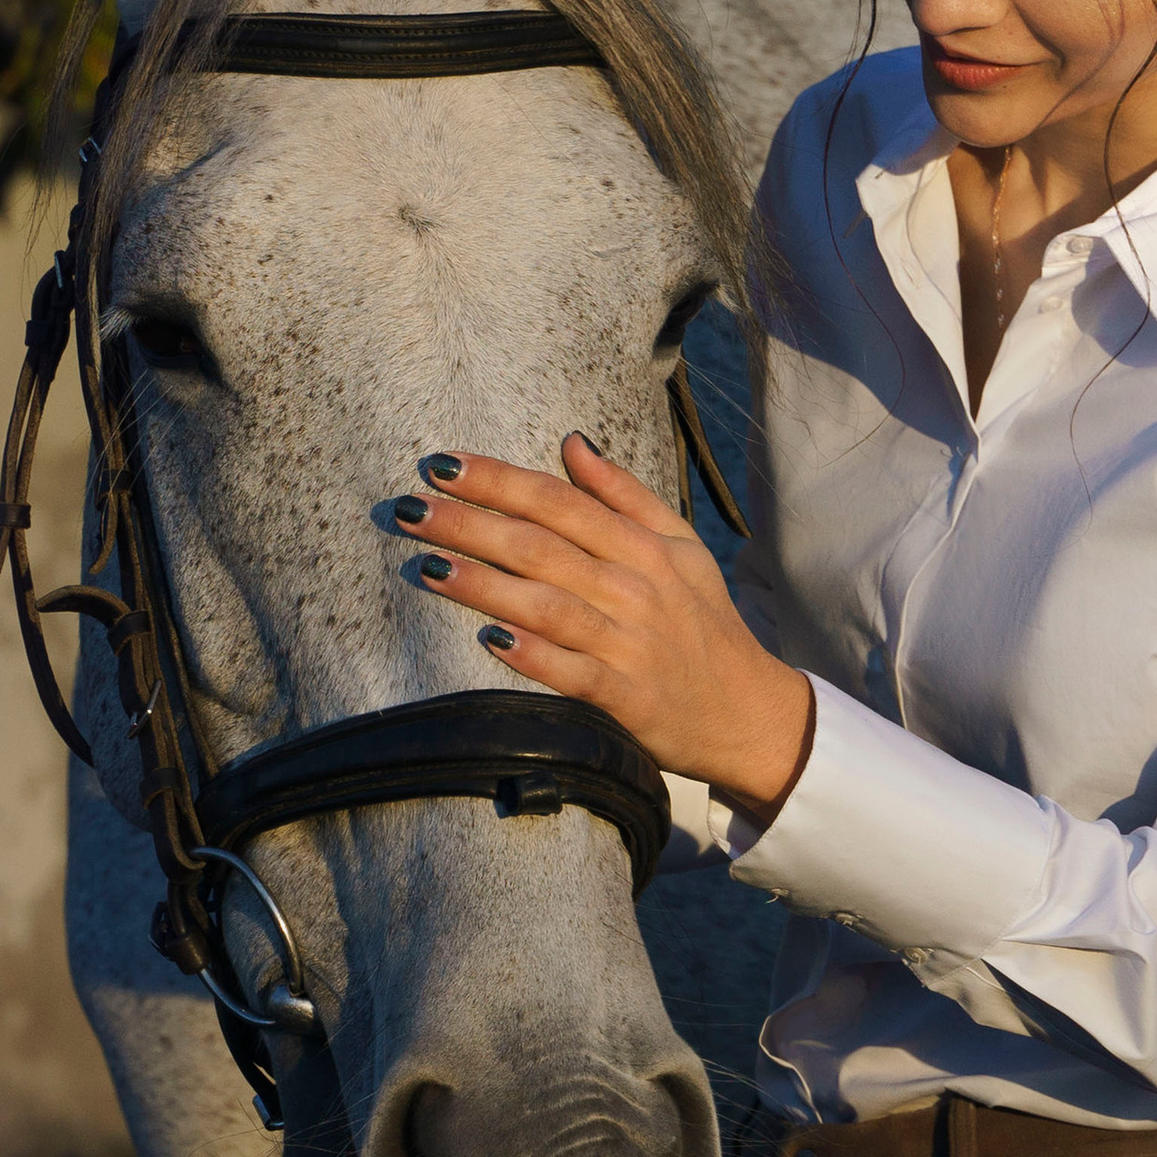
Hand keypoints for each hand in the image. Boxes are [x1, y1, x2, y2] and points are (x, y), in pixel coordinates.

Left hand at [392, 434, 812, 820]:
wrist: (747, 713)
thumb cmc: (702, 623)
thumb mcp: (680, 547)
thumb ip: (624, 495)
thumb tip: (572, 443)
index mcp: (645, 548)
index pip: (561, 502)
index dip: (500, 481)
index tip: (443, 465)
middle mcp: (636, 589)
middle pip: (541, 547)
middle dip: (471, 524)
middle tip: (409, 508)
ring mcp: (630, 644)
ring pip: (547, 605)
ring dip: (484, 585)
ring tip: (426, 565)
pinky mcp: (625, 698)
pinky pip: (571, 673)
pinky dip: (533, 654)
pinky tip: (488, 638)